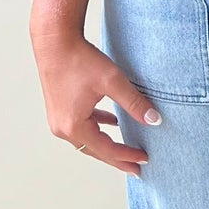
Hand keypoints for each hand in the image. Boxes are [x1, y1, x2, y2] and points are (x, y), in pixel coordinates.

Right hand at [32, 28, 161, 176]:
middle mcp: (62, 128)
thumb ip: (134, 103)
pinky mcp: (59, 109)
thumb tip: (155, 121)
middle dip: (117, 158)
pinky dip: (98, 127)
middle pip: (95, 150)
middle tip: (137, 167)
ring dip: (107, 144)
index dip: (127, 156)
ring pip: (87, 140)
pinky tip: (112, 121)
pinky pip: (81, 126)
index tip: (145, 160)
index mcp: (74, 126)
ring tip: (126, 149)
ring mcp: (58, 120)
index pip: (107, 150)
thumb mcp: (112, 81)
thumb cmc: (80, 59)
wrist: (54, 41)